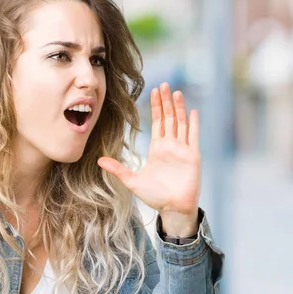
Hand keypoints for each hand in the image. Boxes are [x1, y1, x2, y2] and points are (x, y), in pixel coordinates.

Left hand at [98, 82, 201, 236]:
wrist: (172, 208)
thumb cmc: (155, 196)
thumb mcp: (132, 181)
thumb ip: (118, 169)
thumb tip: (99, 160)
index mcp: (157, 149)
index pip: (157, 122)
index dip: (156, 107)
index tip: (153, 92)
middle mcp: (170, 146)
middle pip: (169, 118)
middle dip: (166, 102)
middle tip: (163, 85)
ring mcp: (182, 150)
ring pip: (181, 123)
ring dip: (179, 108)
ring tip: (176, 92)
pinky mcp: (192, 156)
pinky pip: (194, 136)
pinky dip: (194, 124)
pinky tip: (193, 111)